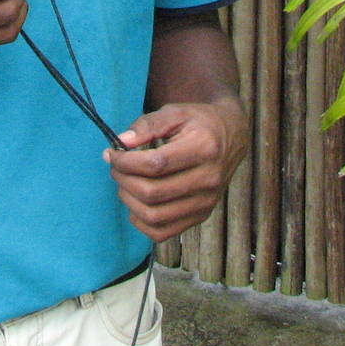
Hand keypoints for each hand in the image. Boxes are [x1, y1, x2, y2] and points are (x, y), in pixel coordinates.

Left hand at [104, 97, 247, 241]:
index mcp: (204, 149)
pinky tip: (136, 201)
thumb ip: (147, 125)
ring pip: (155, 217)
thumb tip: (121, 142)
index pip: (156, 164)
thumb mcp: (175, 112)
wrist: (232, 136)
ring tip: (124, 182)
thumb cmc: (199, 122)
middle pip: (153, 193)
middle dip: (124, 179)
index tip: (112, 153)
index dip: (126, 162)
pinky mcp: (201, 216)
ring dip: (129, 201)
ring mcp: (206, 202)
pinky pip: (163, 232)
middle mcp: (209, 180)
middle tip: (115, 166)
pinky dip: (141, 221)